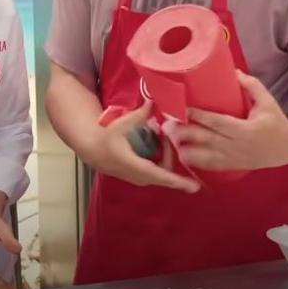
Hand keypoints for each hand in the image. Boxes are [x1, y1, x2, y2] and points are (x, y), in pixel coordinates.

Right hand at [85, 101, 199, 192]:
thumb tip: (152, 101)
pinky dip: (161, 158)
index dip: (178, 181)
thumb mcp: (121, 124)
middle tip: (165, 133)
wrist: (93, 150)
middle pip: (165, 171)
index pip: (159, 175)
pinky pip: (158, 171)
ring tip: (159, 135)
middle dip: (170, 152)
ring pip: (162, 172)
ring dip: (165, 154)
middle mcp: (138, 176)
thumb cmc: (106, 137)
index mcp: (133, 165)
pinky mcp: (140, 178)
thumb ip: (139, 115)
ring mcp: (139, 179)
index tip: (194, 187)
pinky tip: (156, 142)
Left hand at [172, 71, 287, 170]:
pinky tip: (183, 157)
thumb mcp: (267, 102)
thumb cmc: (276, 121)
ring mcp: (235, 158)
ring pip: (207, 155)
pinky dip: (197, 163)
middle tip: (167, 126)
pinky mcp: (234, 166)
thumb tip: (234, 72)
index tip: (182, 110)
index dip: (199, 117)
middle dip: (186, 133)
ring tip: (170, 142)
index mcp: (246, 129)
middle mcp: (238, 145)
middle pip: (207, 139)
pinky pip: (213, 166)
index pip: (218, 122)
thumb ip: (252, 86)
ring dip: (187, 149)